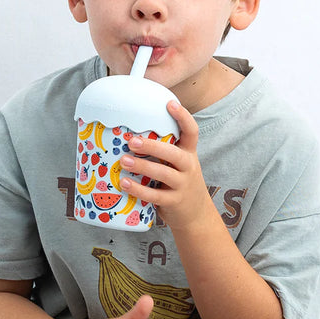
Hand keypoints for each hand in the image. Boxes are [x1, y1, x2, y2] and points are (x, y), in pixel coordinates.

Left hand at [119, 101, 213, 230]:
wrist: (196, 215)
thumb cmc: (179, 183)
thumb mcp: (178, 165)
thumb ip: (162, 151)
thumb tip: (128, 134)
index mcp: (188, 153)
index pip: (192, 132)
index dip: (183, 117)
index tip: (170, 103)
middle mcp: (189, 167)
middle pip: (174, 153)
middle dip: (152, 146)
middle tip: (132, 141)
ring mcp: (183, 185)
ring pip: (163, 173)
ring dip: (142, 166)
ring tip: (123, 161)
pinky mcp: (174, 202)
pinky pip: (155, 195)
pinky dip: (139, 189)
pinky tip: (125, 183)